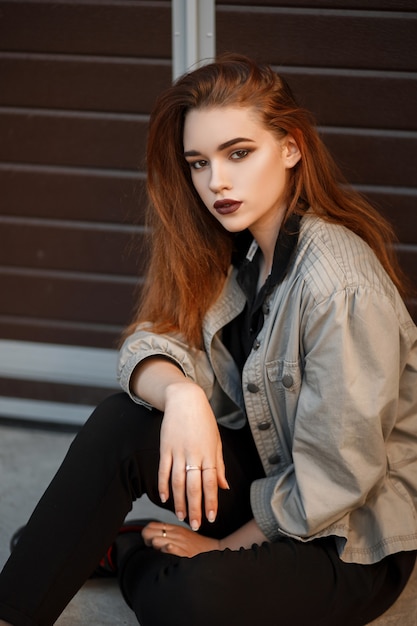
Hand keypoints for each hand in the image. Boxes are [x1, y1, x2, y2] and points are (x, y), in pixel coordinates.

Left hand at [142, 521, 219, 556]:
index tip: (149, 541)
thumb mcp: (183, 534)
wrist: (214, 550)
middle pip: (149, 532)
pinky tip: (167, 554)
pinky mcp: (183, 552)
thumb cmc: (198, 546)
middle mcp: (175, 534)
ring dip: (154, 548)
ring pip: (156, 540)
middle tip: (152, 547)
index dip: (146, 534)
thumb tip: (154, 538)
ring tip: (159, 553)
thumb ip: (169, 534)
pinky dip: (164, 551)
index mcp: (174, 528)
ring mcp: (179, 542)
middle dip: (146, 540)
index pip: (151, 525)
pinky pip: (168, 548)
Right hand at [159, 380, 228, 530]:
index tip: (212, 517)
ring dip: (179, 501)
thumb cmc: (204, 420)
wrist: (185, 400)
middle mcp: (194, 454)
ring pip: (178, 482)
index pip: (211, 482)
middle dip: (196, 508)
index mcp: (209, 454)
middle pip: (194, 486)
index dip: (211, 501)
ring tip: (181, 517)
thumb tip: (224, 487)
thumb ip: (219, 465)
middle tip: (196, 525)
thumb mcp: (216, 441)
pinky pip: (163, 470)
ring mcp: (178, 451)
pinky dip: (163, 485)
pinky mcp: (165, 448)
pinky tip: (164, 498)